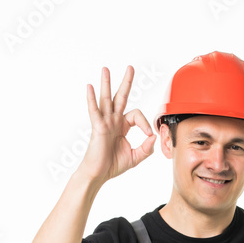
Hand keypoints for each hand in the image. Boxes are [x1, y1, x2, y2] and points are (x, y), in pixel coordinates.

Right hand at [76, 65, 155, 185]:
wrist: (98, 174)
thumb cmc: (112, 166)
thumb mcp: (135, 157)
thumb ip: (146, 148)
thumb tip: (153, 137)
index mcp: (122, 126)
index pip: (136, 115)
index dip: (145, 123)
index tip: (148, 135)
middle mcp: (113, 121)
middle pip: (120, 97)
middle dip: (126, 82)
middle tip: (131, 68)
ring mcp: (104, 123)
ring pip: (106, 99)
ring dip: (106, 83)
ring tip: (106, 69)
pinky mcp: (97, 127)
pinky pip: (94, 111)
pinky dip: (91, 99)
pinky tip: (89, 87)